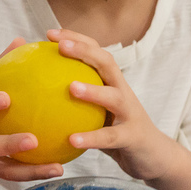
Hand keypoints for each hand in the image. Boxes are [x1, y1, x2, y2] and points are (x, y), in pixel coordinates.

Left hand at [48, 28, 182, 181]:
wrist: (154, 156)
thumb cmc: (117, 131)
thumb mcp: (97, 112)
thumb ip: (75, 102)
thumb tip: (36, 94)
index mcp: (112, 83)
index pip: (96, 52)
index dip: (76, 39)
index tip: (50, 33)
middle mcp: (123, 92)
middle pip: (107, 63)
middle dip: (85, 51)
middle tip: (61, 47)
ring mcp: (130, 113)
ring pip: (114, 97)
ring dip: (93, 91)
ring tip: (71, 87)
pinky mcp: (132, 137)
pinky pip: (110, 137)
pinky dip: (92, 138)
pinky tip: (72, 139)